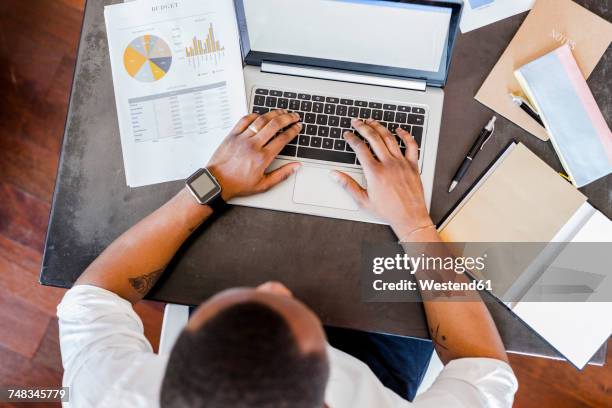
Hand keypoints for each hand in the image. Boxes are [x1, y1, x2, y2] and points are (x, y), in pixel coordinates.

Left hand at [207, 110, 301, 200]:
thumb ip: (282, 174)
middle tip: (294, 116)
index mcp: (263, 157)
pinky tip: (261, 115)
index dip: (293, 130)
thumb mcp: (264, 184)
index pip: (283, 138)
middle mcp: (253, 145)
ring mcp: (242, 138)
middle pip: (275, 125)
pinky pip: (245, 120)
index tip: (298, 126)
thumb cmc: (238, 184)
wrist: (217, 182)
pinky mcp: (232, 135)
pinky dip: (254, 115)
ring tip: (281, 111)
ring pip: (261, 120)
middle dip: (287, 118)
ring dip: (274, 113)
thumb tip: (296, 166)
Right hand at [332, 118, 433, 239]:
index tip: (348, 134)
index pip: (360, 148)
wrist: (409, 217)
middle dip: (363, 127)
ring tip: (372, 121)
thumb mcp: (363, 200)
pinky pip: (411, 145)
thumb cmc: (388, 211)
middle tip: (357, 122)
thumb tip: (335, 175)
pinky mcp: (413, 165)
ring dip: (379, 127)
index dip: (352, 138)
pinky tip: (399, 130)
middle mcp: (388, 164)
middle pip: (373, 138)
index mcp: (374, 172)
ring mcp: (401, 163)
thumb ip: (347, 185)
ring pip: (390, 138)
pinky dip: (405, 135)